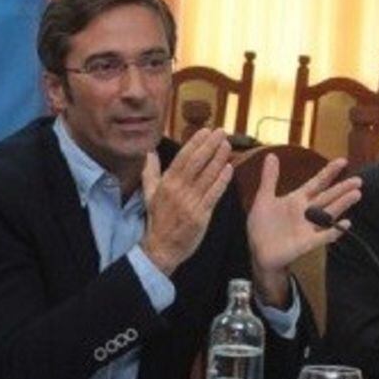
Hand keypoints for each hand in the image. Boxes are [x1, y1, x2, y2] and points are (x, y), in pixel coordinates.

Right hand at [141, 128, 233, 276]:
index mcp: (166, 184)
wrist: (161, 247)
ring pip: (207, 177)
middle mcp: (178, 191)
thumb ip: (150, 172)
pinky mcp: (201, 215)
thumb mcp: (148, 194)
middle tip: (221, 132)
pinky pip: (214, 194)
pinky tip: (229, 169)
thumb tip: (149, 152)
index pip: (183, 158)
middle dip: (210, 146)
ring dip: (219, 159)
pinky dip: (222, 181)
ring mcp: (191, 203)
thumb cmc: (157, 220)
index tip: (206, 131)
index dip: (195, 143)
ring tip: (228, 145)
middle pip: (197, 163)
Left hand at [247, 154, 361, 304]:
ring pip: (329, 214)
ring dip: (342, 204)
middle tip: (359, 180)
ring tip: (356, 194)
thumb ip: (269, 178)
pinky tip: (345, 223)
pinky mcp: (306, 242)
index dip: (328, 172)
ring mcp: (308, 227)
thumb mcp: (264, 198)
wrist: (258, 251)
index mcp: (296, 200)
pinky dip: (333, 231)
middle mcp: (306, 212)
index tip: (342, 161)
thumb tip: (272, 155)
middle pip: (327, 198)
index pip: (316, 183)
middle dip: (342, 189)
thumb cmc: (262, 226)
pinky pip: (323, 236)